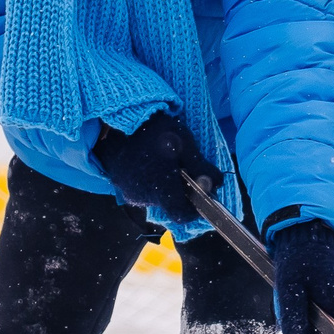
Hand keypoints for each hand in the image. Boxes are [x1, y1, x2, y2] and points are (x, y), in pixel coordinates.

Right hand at [92, 111, 220, 218]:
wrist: (117, 118)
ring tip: (160, 160)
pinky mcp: (118, 183)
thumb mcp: (185, 144)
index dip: (192, 209)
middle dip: (177, 190)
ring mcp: (128, 191)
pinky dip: (146, 179)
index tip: (198, 195)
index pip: (181, 216)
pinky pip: (139, 189)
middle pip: (167, 204)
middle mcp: (143, 196)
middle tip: (178, 167)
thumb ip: (201, 168)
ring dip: (160, 184)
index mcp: (162, 189)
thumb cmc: (156, 130)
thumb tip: (217, 185)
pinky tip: (146, 160)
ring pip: (153, 196)